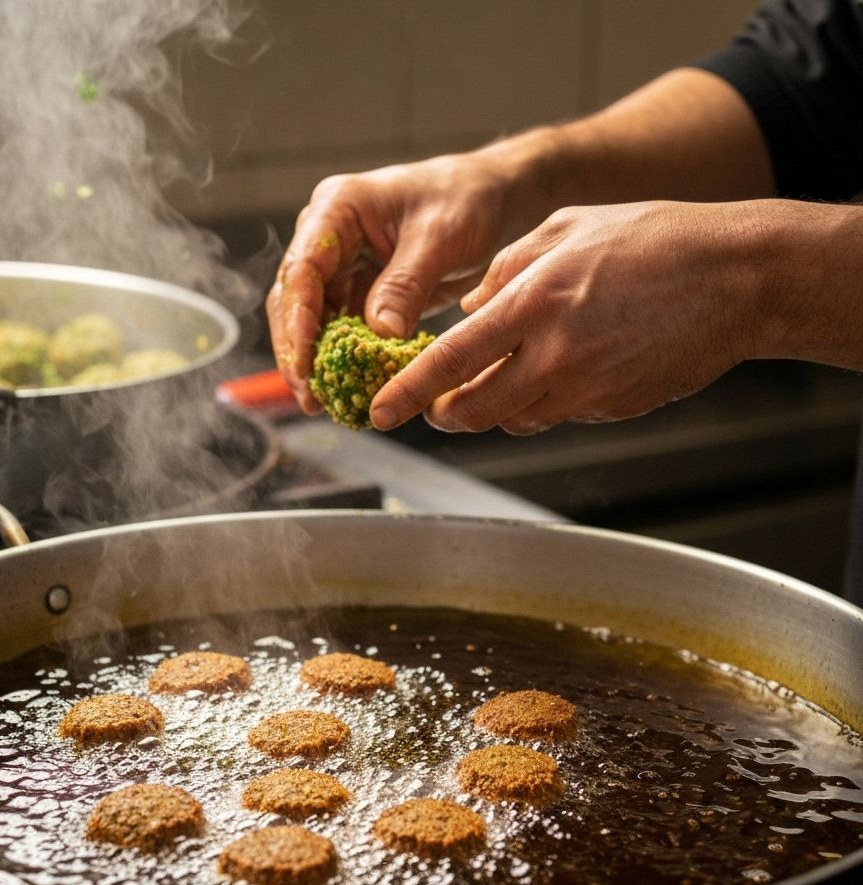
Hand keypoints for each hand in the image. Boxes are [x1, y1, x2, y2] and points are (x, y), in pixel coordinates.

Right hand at [266, 146, 529, 411]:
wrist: (490, 199)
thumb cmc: (465, 200)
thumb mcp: (439, 238)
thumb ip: (406, 285)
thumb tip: (380, 334)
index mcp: (337, 209)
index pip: (303, 268)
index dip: (298, 319)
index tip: (304, 362)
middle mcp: (328, 237)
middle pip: (293, 299)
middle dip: (297, 350)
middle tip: (308, 395)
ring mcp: (341, 267)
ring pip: (311, 320)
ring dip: (315, 360)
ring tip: (320, 402)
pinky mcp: (358, 292)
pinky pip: (341, 331)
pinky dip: (343, 360)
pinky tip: (348, 389)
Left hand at [370, 200, 768, 432]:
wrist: (737, 279)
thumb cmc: (654, 241)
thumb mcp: (564, 230)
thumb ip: (504, 271)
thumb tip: (467, 307)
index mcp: (532, 304)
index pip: (448, 363)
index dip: (407, 393)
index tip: (379, 412)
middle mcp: (553, 357)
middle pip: (473, 411)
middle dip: (444, 413)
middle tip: (436, 404)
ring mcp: (585, 390)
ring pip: (512, 421)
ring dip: (492, 409)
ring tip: (497, 379)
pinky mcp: (611, 408)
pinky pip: (556, 417)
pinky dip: (540, 404)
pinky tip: (556, 372)